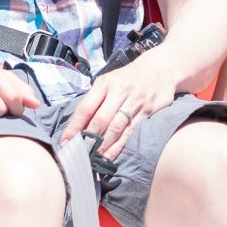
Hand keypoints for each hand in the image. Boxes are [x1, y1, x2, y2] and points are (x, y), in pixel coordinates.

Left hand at [61, 50, 178, 160]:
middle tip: (78, 154)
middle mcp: (119, 91)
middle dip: (87, 139)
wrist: (161, 67)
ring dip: (102, 145)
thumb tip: (78, 124)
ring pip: (115, 127)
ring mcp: (134, 101)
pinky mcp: (147, 110)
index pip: (85, 108)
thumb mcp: (110, 80)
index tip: (65, 142)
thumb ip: (96, 98)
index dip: (74, 127)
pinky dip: (119, 145)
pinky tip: (110, 155)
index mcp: (105, 83)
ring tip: (93, 159)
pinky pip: (130, 131)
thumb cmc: (129, 77)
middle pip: (100, 120)